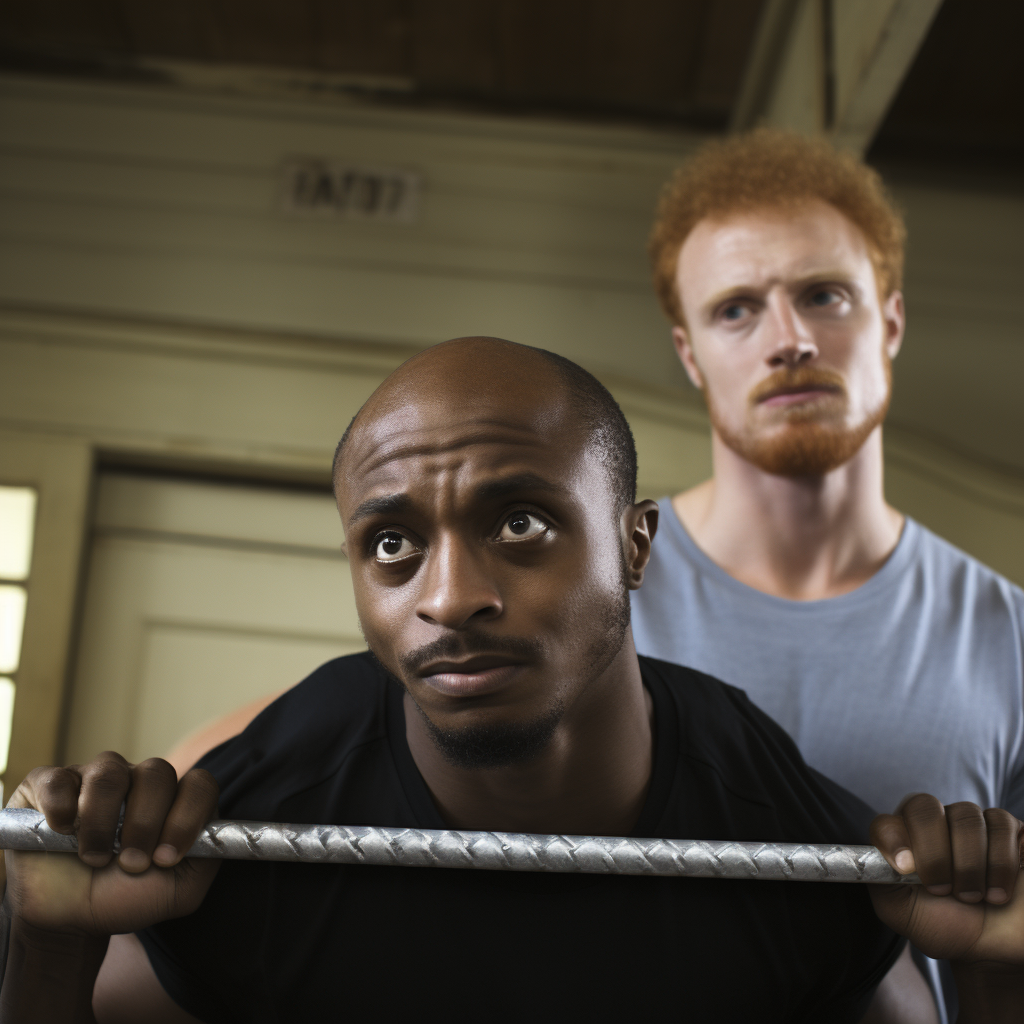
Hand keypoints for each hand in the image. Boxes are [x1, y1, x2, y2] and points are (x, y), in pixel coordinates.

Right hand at [4, 751, 219, 937]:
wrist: (68, 920)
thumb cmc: (126, 897)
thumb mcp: (178, 891)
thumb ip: (206, 861)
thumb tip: (215, 834)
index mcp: (172, 800)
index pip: (199, 783)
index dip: (187, 815)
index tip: (167, 857)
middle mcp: (137, 781)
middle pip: (157, 772)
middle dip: (146, 823)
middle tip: (131, 863)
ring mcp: (93, 779)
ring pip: (109, 772)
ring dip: (104, 822)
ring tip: (95, 859)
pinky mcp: (48, 786)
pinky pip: (58, 778)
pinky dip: (62, 806)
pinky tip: (62, 832)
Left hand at [869, 794, 1023, 964]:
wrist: (994, 950)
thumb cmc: (947, 927)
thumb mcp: (902, 912)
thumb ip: (878, 882)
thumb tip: (867, 855)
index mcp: (904, 838)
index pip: (888, 820)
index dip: (894, 838)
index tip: (905, 869)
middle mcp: (937, 822)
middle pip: (925, 807)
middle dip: (934, 853)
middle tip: (944, 889)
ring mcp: (975, 822)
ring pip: (967, 817)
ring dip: (970, 866)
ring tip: (974, 896)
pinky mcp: (1012, 831)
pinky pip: (1004, 826)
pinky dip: (1001, 864)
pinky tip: (999, 890)